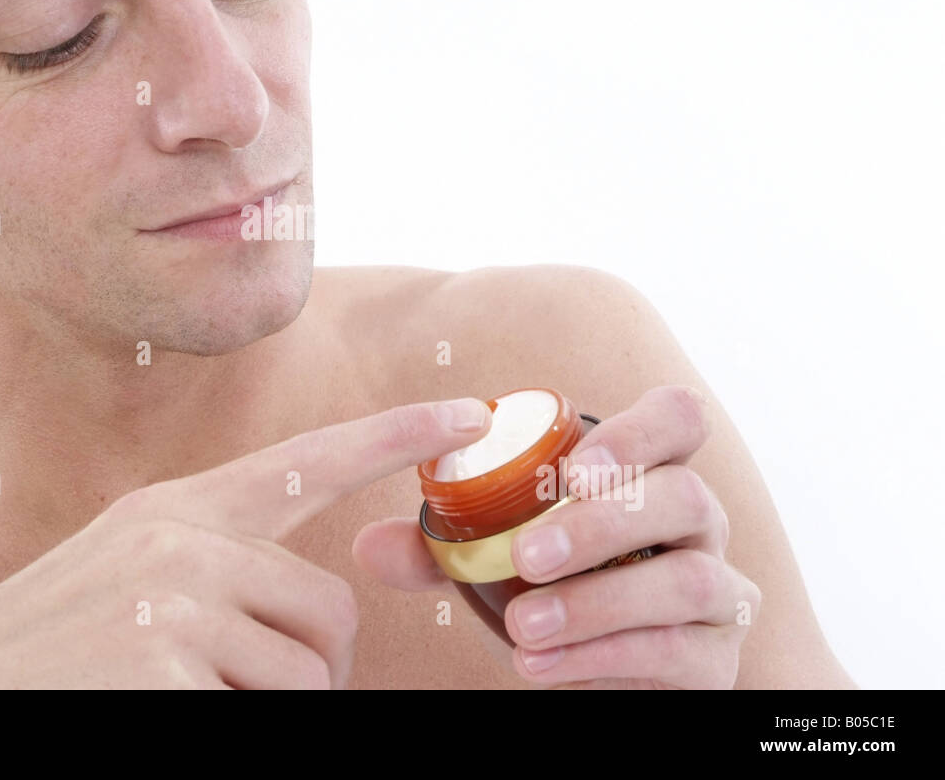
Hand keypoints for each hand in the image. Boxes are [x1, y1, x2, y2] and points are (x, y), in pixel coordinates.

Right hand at [0, 396, 492, 689]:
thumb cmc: (44, 652)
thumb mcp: (129, 578)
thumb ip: (220, 572)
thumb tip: (319, 618)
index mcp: (176, 511)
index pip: (306, 461)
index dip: (394, 437)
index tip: (469, 413)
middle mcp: (181, 541)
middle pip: (331, 607)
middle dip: (316, 665)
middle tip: (248, 688)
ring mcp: (171, 603)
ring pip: (306, 676)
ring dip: (269, 707)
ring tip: (185, 697)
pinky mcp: (164, 667)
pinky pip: (264, 715)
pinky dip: (229, 725)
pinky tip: (155, 708)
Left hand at [352, 385, 761, 688]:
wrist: (588, 669)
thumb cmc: (543, 587)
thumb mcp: (485, 560)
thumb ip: (437, 546)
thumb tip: (369, 544)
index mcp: (647, 472)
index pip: (679, 418)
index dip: (638, 433)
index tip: (574, 471)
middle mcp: (696, 522)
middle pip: (684, 497)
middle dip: (601, 525)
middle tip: (525, 559)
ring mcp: (719, 591)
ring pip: (687, 581)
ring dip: (597, 603)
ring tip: (522, 629)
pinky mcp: (715, 659)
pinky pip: (680, 653)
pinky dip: (606, 661)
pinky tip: (545, 669)